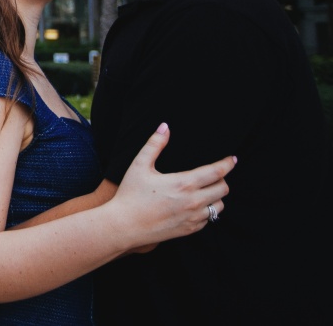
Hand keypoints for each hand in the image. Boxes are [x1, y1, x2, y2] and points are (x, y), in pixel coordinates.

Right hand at [109, 123, 234, 248]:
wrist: (125, 225)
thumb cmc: (131, 194)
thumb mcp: (140, 165)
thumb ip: (154, 145)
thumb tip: (165, 127)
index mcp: (184, 183)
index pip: (216, 172)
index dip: (227, 164)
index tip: (232, 159)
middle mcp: (193, 201)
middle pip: (223, 189)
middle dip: (222, 179)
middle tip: (213, 175)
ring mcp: (193, 217)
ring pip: (219, 205)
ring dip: (215, 196)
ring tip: (204, 190)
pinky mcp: (190, 229)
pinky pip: (209, 219)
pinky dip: (206, 210)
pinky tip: (194, 205)